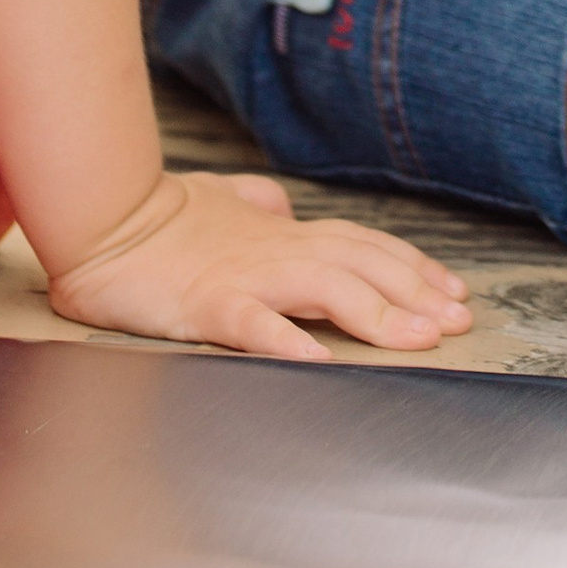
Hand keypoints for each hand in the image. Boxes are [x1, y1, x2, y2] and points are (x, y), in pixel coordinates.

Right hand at [45, 168, 472, 362]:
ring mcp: (247, 277)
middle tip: (459, 320)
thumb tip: (282, 205)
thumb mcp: (226, 203)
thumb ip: (260, 207)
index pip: (365, 245)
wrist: (107, 222)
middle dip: (417, 293)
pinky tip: (321, 364)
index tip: (454, 292)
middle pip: (363, 266)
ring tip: (418, 339)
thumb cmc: (164, 219)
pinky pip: (256, 326)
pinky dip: (291, 343)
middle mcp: (278, 250)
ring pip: (328, 289)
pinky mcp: (209, 306)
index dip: (413, 267)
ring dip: (378, 313)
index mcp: (284, 232)